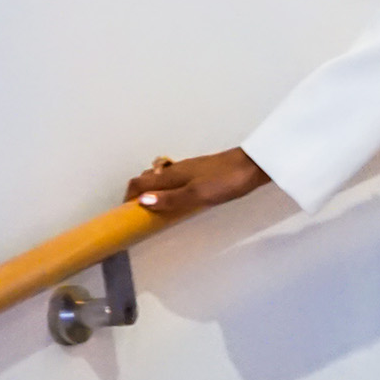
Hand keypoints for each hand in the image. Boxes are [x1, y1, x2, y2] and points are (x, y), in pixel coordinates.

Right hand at [126, 147, 270, 218]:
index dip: (128, 196)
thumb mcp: (197, 194)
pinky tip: (178, 198)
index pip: (139, 182)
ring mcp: (190, 169)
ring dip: (152, 190)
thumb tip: (141, 201)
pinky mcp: (202, 171)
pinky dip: (167, 188)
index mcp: (172, 175)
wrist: (254, 165)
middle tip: (137, 213)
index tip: (125, 214)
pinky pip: (175, 178)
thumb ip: (170, 199)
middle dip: (137, 193)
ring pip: (161, 177)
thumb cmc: (226, 180)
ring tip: (154, 208)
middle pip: (147, 178)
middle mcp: (176, 169)